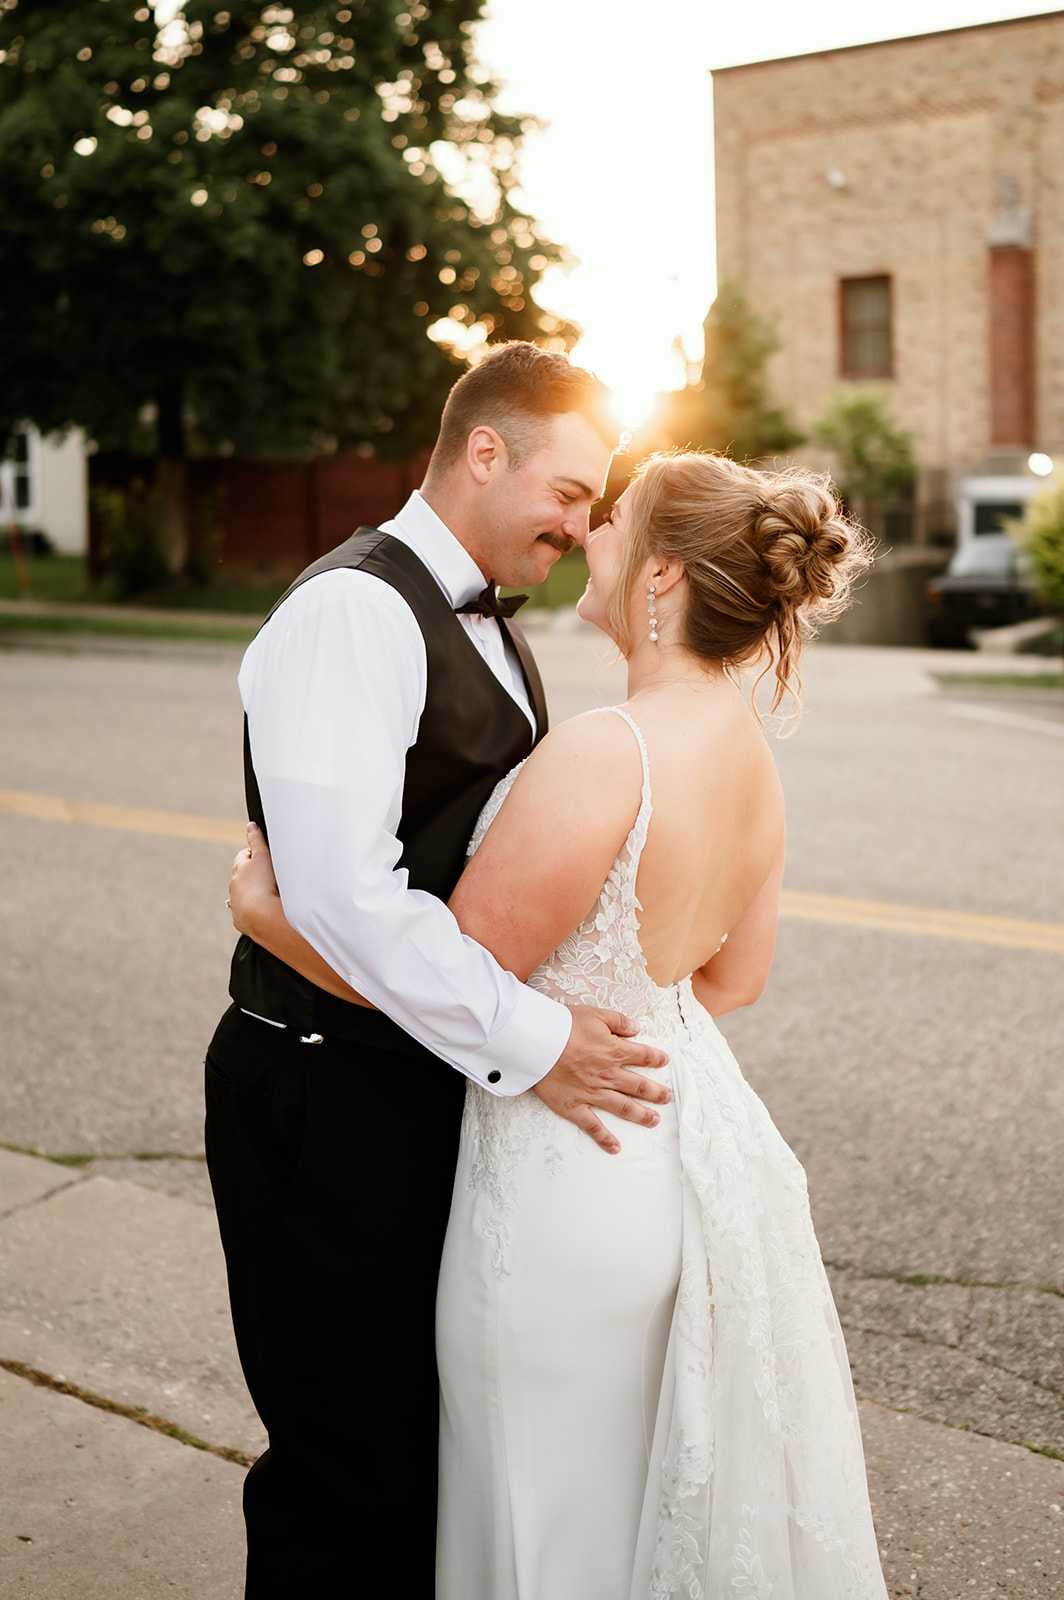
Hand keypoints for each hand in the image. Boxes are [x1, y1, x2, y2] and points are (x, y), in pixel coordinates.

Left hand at [228, 822, 279, 937]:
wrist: (262, 917)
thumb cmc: (263, 884)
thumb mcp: (262, 856)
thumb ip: (256, 840)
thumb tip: (250, 826)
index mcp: (238, 868)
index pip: (245, 856)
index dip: (257, 855)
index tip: (267, 858)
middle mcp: (234, 886)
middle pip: (244, 876)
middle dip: (255, 875)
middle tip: (272, 876)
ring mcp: (236, 904)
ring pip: (245, 895)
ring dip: (255, 893)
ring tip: (270, 895)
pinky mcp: (240, 920)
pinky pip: (247, 913)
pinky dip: (255, 910)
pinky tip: (265, 910)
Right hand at [533, 1007, 670, 1154]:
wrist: (537, 1042)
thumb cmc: (563, 1025)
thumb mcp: (596, 1014)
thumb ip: (619, 1021)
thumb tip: (636, 1028)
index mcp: (614, 1051)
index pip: (643, 1056)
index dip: (656, 1058)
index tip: (664, 1061)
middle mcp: (608, 1075)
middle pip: (639, 1086)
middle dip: (656, 1093)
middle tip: (667, 1097)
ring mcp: (593, 1093)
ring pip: (624, 1108)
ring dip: (641, 1115)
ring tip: (654, 1120)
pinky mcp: (575, 1106)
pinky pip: (593, 1126)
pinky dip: (605, 1139)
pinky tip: (615, 1148)